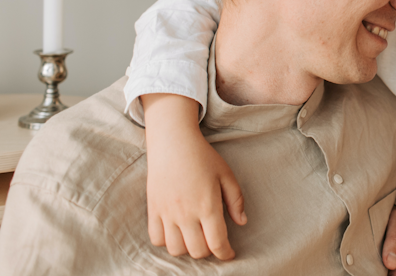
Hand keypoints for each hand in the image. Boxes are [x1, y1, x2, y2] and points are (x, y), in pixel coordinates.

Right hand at [142, 94, 246, 260]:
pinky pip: (156, 239)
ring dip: (188, 248)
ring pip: (176, 249)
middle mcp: (186, 213)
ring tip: (195, 237)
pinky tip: (176, 231)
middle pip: (197, 251)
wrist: (173, 142)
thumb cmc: (203, 157)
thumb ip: (236, 200)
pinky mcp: (153, 210)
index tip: (229, 254)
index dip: (225, 254)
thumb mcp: (226, 175)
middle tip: (213, 241)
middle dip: (209, 251)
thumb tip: (242, 222)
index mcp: (208, 206)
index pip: (217, 243)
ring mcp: (167, 213)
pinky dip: (166, 241)